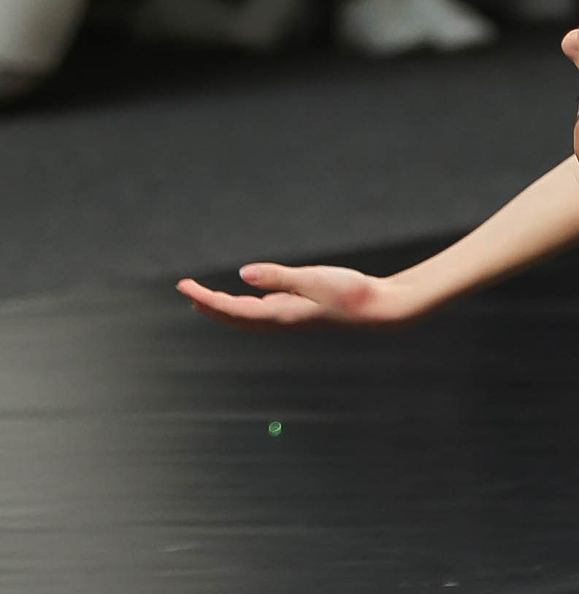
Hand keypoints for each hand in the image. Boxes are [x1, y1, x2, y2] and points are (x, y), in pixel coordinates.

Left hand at [176, 263, 401, 328]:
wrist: (379, 308)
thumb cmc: (351, 292)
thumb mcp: (314, 278)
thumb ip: (279, 276)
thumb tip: (244, 275)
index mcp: (281, 313)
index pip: (232, 309)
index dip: (206, 298)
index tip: (184, 286)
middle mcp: (281, 318)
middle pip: (234, 318)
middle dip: (208, 305)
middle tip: (186, 289)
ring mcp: (290, 316)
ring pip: (246, 317)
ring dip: (223, 308)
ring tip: (204, 299)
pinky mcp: (300, 310)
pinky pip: (261, 312)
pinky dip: (244, 306)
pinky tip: (246, 299)